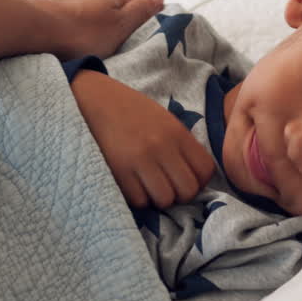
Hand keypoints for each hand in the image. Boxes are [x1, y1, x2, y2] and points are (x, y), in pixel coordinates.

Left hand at [38, 0, 163, 59]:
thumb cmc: (82, 31)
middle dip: (124, 24)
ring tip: (104, 49)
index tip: (154, 34)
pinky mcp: (57, 13)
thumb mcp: (121, 24)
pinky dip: (84, 33)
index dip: (149, 16)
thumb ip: (141, 11)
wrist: (35, 31)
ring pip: (96, 15)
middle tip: (129, 46)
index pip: (141, 0)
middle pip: (117, 8)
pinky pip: (78, 23)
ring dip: (102, 29)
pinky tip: (81, 46)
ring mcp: (73, 1)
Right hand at [71, 71, 215, 208]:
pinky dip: (137, 198)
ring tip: (147, 186)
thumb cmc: (131, 112)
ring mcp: (140, 160)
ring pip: (165, 199)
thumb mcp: (164, 120)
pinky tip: (132, 184)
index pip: (206, 170)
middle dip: (179, 194)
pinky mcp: (118, 171)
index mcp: (177, 133)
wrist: (95, 100)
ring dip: (157, 198)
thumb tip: (196, 177)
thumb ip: (181, 146)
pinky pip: (139, 201)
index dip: (199, 181)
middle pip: (188, 190)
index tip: (185, 178)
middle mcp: (162, 147)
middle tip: (166, 186)